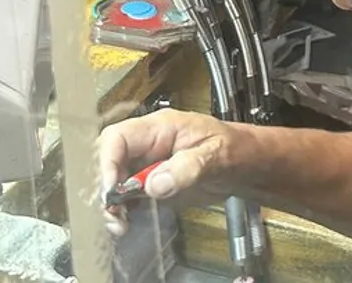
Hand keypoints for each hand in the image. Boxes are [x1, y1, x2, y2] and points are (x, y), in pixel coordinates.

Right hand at [98, 108, 233, 235]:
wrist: (247, 165)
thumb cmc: (236, 148)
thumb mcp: (217, 154)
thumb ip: (187, 167)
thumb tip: (154, 184)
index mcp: (162, 127)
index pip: (119, 137)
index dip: (108, 161)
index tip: (112, 188)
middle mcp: (149, 145)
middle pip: (109, 159)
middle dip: (104, 185)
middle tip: (113, 210)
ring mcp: (148, 164)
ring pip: (113, 181)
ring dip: (111, 203)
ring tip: (119, 223)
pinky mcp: (151, 184)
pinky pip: (126, 196)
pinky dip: (121, 211)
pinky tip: (126, 224)